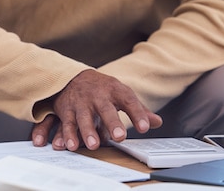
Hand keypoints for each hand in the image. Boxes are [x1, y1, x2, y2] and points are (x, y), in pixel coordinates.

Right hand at [31, 69, 162, 150]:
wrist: (72, 77)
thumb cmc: (102, 90)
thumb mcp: (121, 94)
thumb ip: (138, 110)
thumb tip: (157, 122)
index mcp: (114, 90)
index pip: (128, 101)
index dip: (137, 113)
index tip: (145, 127)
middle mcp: (96, 96)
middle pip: (105, 109)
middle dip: (111, 122)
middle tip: (119, 136)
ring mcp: (80, 103)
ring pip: (83, 118)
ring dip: (87, 131)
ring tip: (93, 145)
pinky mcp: (66, 111)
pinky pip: (66, 124)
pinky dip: (66, 135)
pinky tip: (67, 146)